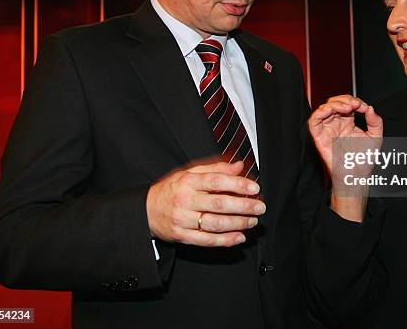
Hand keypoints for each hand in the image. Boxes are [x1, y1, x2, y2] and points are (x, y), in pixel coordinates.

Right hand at [146, 160, 264, 246]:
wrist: (146, 210)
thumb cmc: (172, 189)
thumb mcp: (190, 173)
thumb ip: (215, 169)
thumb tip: (239, 166)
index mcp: (188, 181)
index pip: (216, 181)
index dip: (237, 185)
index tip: (254, 188)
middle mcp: (185, 200)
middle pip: (219, 204)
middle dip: (243, 206)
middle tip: (259, 207)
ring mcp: (183, 220)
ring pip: (215, 224)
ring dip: (238, 224)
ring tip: (252, 221)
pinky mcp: (182, 236)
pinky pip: (207, 241)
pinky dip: (226, 240)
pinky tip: (239, 237)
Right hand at [308, 95, 382, 172]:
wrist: (356, 174)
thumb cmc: (363, 160)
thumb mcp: (375, 137)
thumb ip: (376, 121)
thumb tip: (370, 108)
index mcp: (348, 122)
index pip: (347, 103)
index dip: (355, 100)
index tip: (364, 107)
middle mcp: (337, 124)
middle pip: (335, 102)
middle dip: (345, 99)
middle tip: (356, 105)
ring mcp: (327, 129)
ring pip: (324, 108)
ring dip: (335, 103)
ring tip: (347, 107)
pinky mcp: (319, 136)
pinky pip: (313, 121)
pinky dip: (320, 112)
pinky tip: (331, 110)